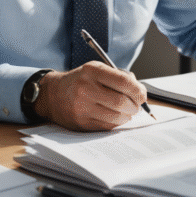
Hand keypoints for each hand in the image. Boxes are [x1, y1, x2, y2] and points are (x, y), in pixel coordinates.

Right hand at [34, 62, 148, 130]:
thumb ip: (118, 76)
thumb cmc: (81, 81)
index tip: (142, 95)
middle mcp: (86, 88)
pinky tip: (115, 116)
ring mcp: (82, 107)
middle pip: (121, 102)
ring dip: (127, 116)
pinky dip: (117, 122)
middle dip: (135, 106)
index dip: (138, 90)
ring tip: (127, 111)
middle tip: (136, 105)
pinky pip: (107, 126)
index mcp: (92, 71)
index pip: (123, 82)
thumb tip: (140, 92)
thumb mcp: (96, 69)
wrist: (53, 95)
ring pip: (116, 117)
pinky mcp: (81, 123)